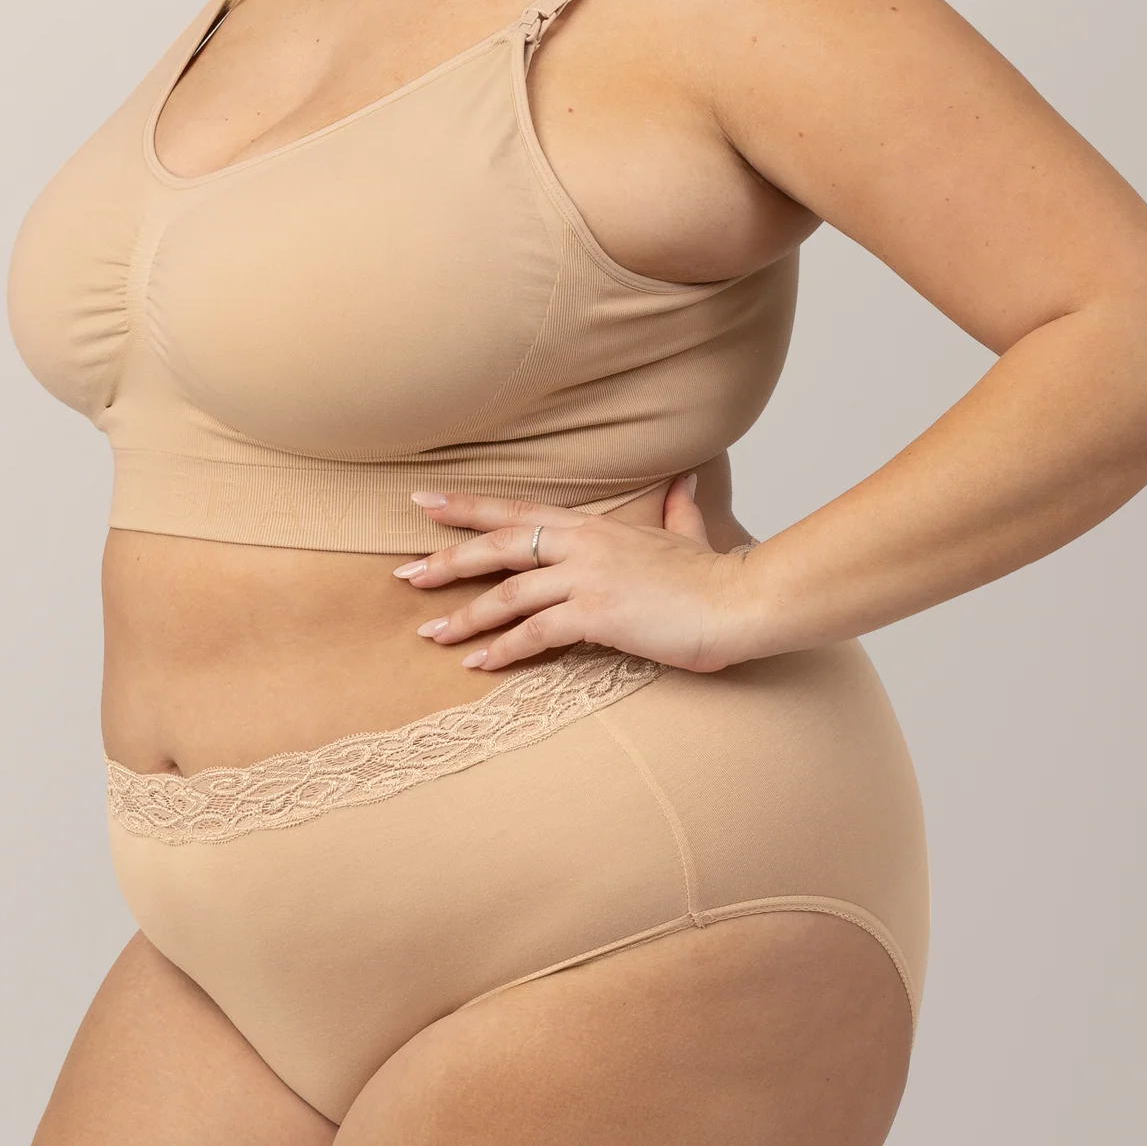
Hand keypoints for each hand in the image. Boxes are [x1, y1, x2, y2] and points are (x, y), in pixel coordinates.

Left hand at [391, 475, 761, 673]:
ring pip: (507, 593)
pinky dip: (501, 649)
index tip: (424, 503)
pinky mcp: (595, 613)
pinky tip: (478, 663)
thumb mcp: (687, 535)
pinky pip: (534, 633)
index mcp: (594, 525)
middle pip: (498, 546)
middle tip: (406, 576)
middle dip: (447, 559)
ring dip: (465, 616)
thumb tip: (686, 482)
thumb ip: (677, 510)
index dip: (467, 507)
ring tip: (431, 633)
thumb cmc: (714, 576)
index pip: (517, 509)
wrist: (740, 601)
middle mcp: (582, 544)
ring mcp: (586, 577)